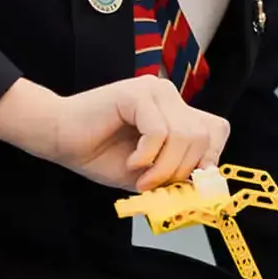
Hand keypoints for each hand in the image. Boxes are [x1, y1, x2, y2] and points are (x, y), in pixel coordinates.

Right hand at [0, 76, 229, 190]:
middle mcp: (171, 97)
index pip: (217, 130)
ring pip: (185, 135)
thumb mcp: (150, 175)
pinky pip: (160, 131)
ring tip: (141, 177)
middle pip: (204, 137)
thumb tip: (209, 188)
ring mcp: (155, 91)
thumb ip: (178, 177)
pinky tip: (131, 162)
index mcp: (177, 113)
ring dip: (164, 167)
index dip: (210, 158)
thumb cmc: (101, 155)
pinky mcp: (136, 93)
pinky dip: (148, 155)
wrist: (60, 140)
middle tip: (154, 184)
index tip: (187, 181)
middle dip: (182, 170)